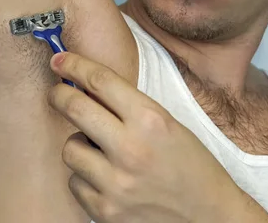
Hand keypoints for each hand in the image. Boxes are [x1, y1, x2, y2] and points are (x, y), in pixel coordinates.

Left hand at [48, 52, 267, 222]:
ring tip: (101, 151)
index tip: (60, 61)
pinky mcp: (105, 211)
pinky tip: (106, 178)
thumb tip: (88, 90)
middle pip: (74, 108)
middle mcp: (131, 149)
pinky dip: (86, 177)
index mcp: (151, 121)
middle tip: (56, 93)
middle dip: (58, 95)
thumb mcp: (169, 126)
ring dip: (80, 145)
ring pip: (71, 148)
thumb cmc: (193, 168)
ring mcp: (115, 183)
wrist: (210, 218)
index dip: (74, 65)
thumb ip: (130, 109)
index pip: (101, 81)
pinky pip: (75, 182)